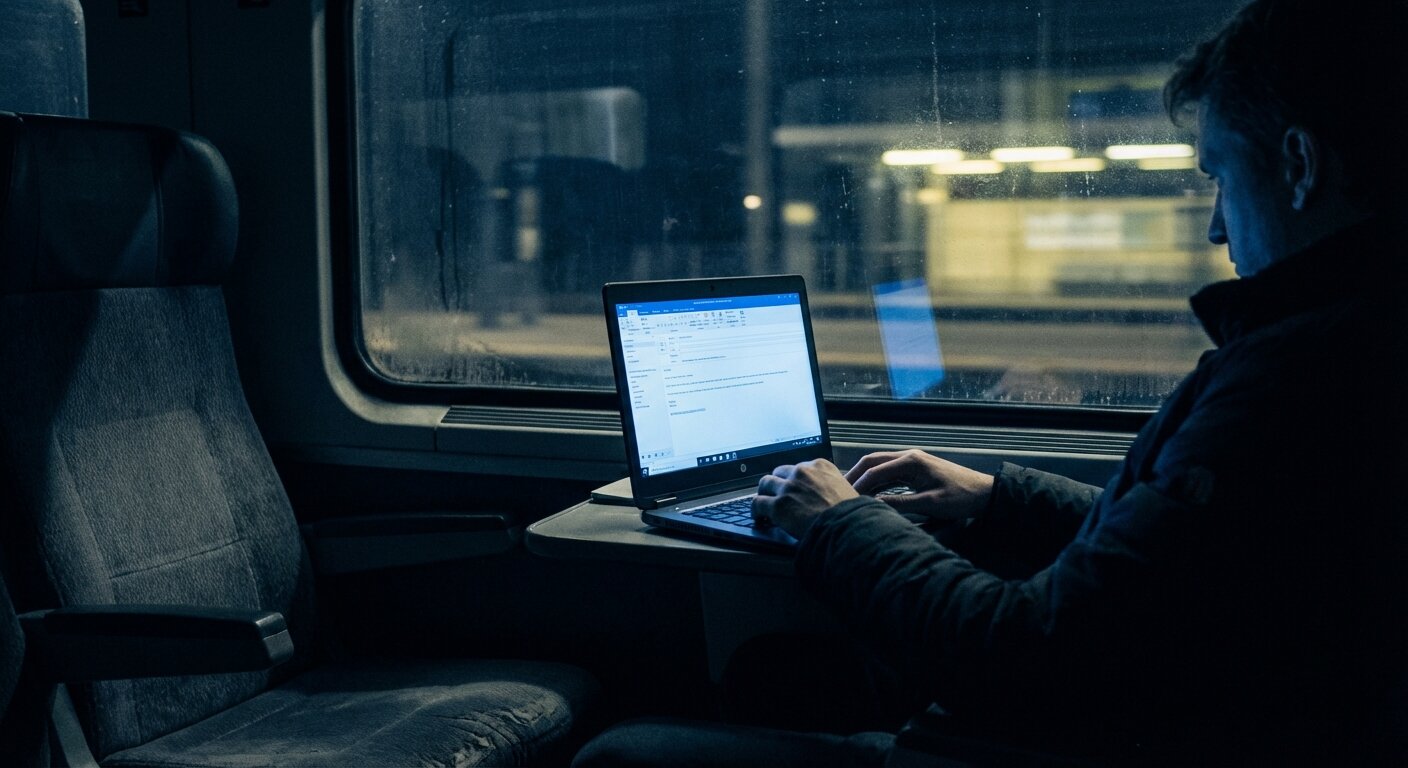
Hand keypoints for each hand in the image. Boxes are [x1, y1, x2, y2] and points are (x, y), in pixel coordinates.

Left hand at [752, 459, 858, 538]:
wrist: (847, 527)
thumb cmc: (851, 514)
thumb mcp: (846, 489)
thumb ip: (830, 485)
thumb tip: (826, 494)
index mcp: (820, 466)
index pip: (799, 467)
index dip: (793, 479)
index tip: (792, 487)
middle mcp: (802, 472)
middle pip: (780, 472)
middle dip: (778, 484)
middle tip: (777, 496)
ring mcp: (788, 488)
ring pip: (765, 484)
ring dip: (765, 494)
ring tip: (764, 505)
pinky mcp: (778, 506)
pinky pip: (758, 503)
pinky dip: (756, 510)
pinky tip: (759, 517)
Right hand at [844, 450, 993, 522]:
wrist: (983, 493)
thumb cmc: (960, 497)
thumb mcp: (929, 504)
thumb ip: (899, 503)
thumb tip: (873, 506)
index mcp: (910, 461)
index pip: (875, 470)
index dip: (858, 484)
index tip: (845, 497)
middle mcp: (909, 456)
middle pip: (872, 461)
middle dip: (854, 475)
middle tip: (839, 490)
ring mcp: (912, 462)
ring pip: (879, 465)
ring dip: (864, 477)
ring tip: (849, 492)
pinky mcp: (915, 470)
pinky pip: (889, 472)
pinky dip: (876, 481)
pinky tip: (869, 493)